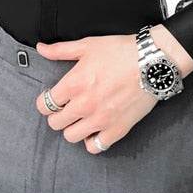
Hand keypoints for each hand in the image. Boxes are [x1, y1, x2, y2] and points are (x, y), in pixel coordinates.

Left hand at [34, 34, 157, 154]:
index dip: (46, 101)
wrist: (152, 62)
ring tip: (80, 118)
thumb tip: (41, 49)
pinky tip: (95, 129)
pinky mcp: (117, 129)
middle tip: (66, 107)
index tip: (52, 98)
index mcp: (73, 84)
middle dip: (57, 115)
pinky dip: (92, 140)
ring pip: (71, 137)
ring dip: (72, 128)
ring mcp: (100, 120)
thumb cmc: (120, 51)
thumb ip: (60, 50)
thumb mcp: (87, 45)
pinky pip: (95, 146)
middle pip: (55, 123)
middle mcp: (84, 105)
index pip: (45, 105)